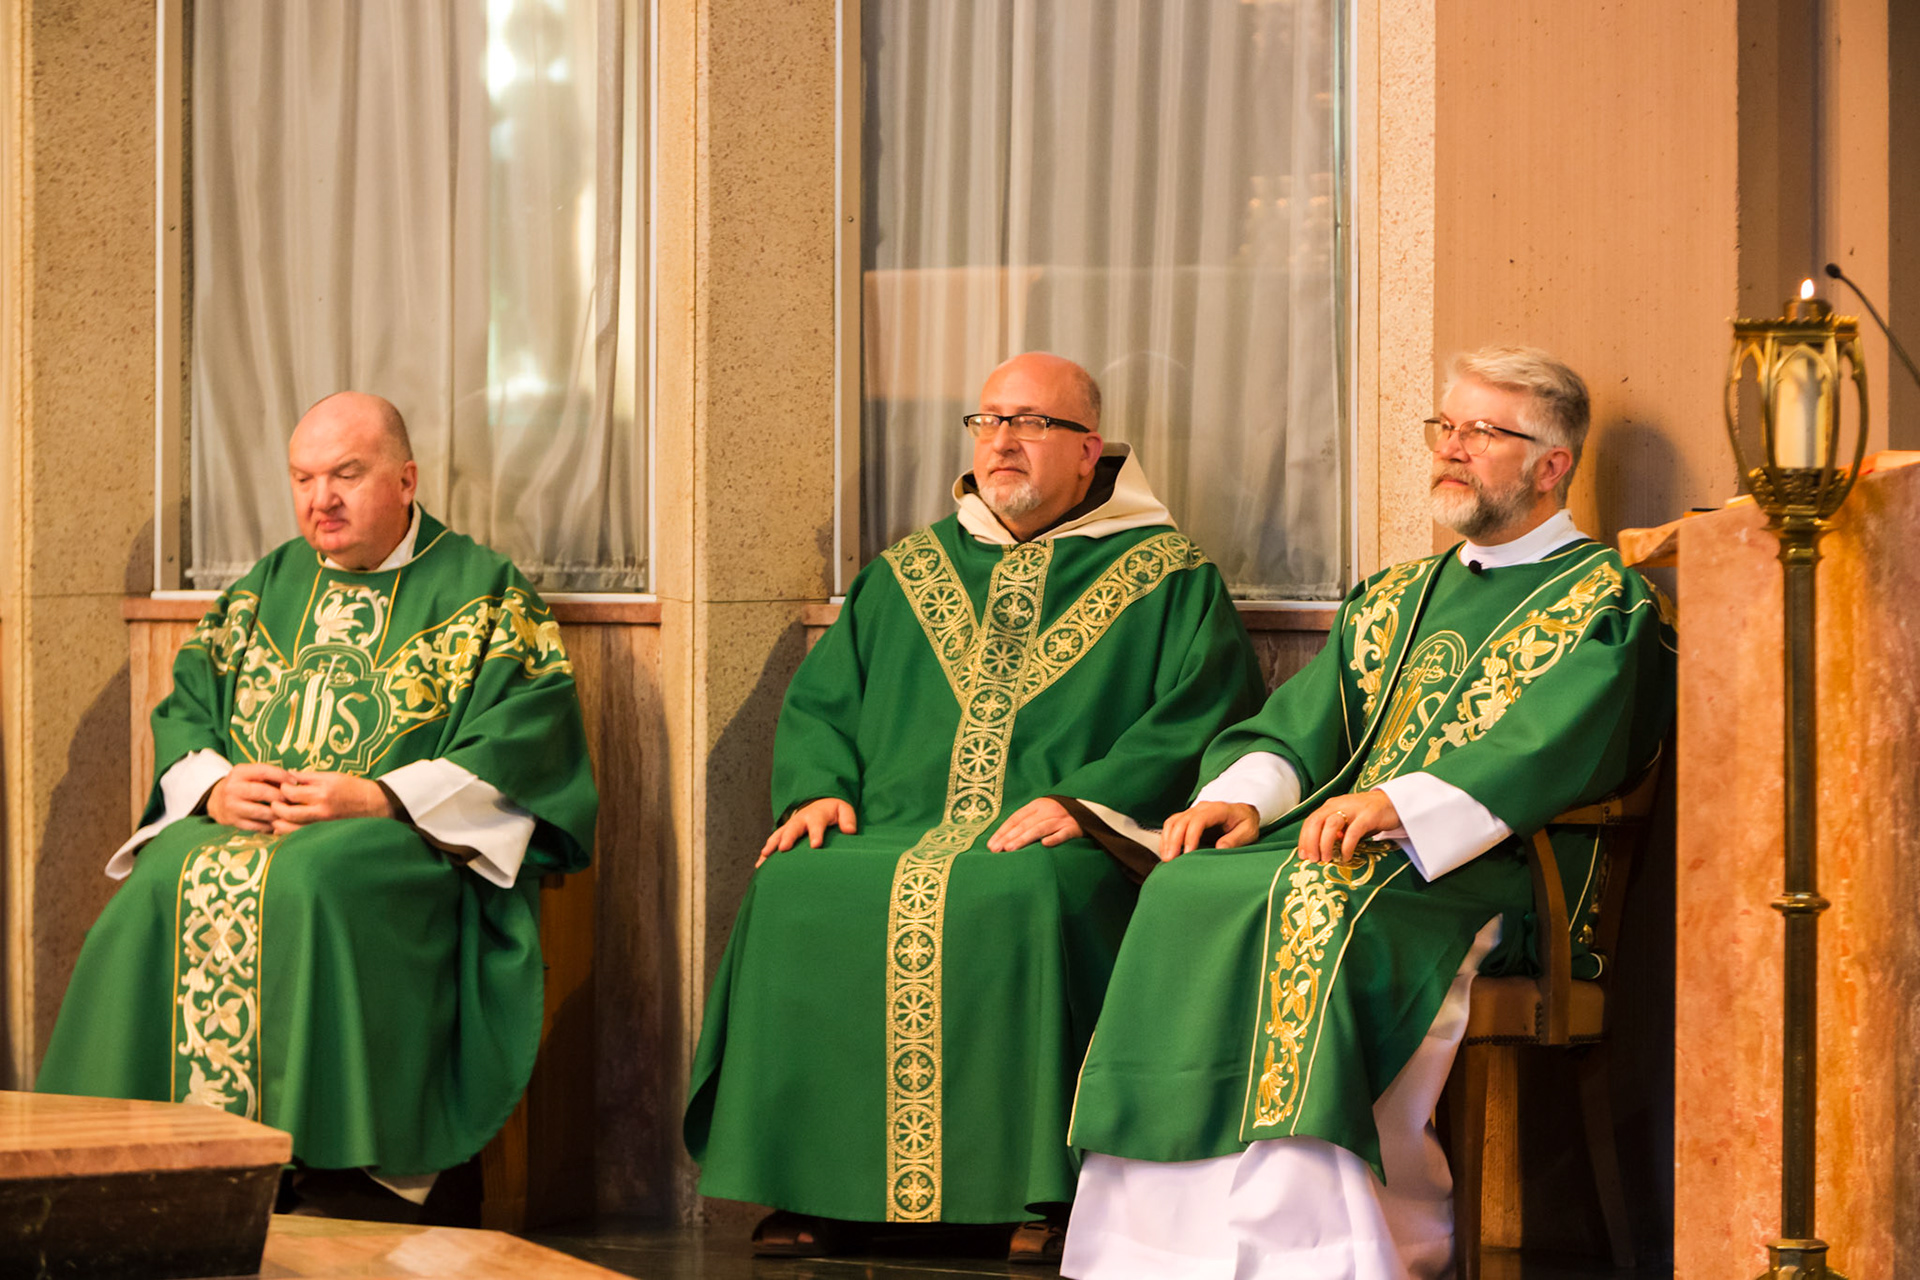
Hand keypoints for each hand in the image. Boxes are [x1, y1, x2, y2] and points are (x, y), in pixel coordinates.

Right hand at [206, 762, 290, 832]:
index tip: (295, 782)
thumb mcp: (251, 774)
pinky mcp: (233, 821)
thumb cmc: (243, 785)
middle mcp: (233, 788)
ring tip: (289, 813)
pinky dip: (270, 826)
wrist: (217, 801)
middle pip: (263, 792)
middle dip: (282, 797)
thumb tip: (295, 782)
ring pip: (261, 811)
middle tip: (294, 801)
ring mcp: (232, 806)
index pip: (264, 771)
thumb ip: (270, 776)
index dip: (282, 776)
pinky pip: (256, 826)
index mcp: (239, 772)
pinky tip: (279, 824)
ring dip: (278, 814)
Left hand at [268, 771, 394, 833]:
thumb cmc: (354, 788)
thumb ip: (309, 777)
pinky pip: (300, 836)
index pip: (291, 792)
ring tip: (276, 816)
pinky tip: (284, 828)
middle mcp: (321, 809)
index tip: (281, 786)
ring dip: (279, 822)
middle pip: (287, 812)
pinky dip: (288, 833)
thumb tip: (288, 775)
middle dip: (276, 807)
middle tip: (273, 802)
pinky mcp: (324, 833)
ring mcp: (322, 824)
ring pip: (290, 828)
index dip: (281, 788)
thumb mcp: (332, 776)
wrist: (375, 805)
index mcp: (322, 792)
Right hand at [759, 798, 857, 865]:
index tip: (815, 845)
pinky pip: (772, 842)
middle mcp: (800, 820)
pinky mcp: (783, 833)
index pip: (817, 825)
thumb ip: (848, 819)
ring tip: (765, 856)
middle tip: (784, 848)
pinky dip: (766, 853)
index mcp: (817, 816)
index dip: (816, 835)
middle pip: (793, 829)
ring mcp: (790, 826)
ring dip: (772, 845)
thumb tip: (850, 831)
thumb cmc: (833, 811)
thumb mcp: (843, 810)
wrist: (818, 803)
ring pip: (779, 835)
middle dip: (788, 838)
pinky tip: (760, 865)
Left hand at [986, 797, 1082, 851]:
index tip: (991, 844)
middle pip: (1025, 824)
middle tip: (996, 849)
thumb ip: (1026, 821)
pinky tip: (1044, 845)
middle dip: (1009, 837)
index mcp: (1037, 805)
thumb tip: (1004, 838)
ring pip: (1040, 828)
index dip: (1003, 831)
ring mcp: (1061, 818)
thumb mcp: (1042, 811)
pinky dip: (1055, 838)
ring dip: (1024, 838)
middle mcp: (1048, 810)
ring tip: (1010, 849)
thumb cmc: (1059, 814)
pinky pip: (1064, 833)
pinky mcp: (1074, 827)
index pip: (1016, 818)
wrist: (1089, 808)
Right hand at [1158, 801, 1260, 860]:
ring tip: (1166, 858)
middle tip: (1171, 860)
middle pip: (1182, 821)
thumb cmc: (1245, 822)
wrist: (1242, 812)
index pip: (1199, 820)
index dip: (1191, 836)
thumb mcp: (1248, 831)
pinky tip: (1166, 851)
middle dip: (1174, 840)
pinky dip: (1166, 838)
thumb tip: (1219, 847)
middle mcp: (1202, 808)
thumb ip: (1236, 839)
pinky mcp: (1187, 818)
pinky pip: (1171, 825)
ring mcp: (1192, 812)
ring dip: (1167, 840)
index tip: (1188, 853)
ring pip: (1173, 822)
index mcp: (1218, 809)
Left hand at [1297, 790, 1400, 863]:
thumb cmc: (1368, 816)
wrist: (1394, 802)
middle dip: (1311, 842)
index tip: (1303, 855)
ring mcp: (1353, 809)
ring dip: (1325, 844)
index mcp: (1331, 806)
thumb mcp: (1347, 822)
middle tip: (1313, 859)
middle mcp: (1338, 805)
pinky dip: (1346, 846)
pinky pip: (1353, 832)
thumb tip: (1321, 851)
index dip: (1304, 839)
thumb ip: (1335, 833)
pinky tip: (1346, 857)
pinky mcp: (1368, 816)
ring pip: (1331, 825)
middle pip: (1316, 822)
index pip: (1311, 821)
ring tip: (1326, 859)